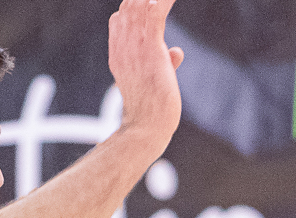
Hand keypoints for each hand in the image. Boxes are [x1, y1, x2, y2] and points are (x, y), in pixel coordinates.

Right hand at [107, 0, 183, 145]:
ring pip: (140, 4)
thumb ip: (163, 61)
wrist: (146, 127)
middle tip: (160, 0)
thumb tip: (176, 52)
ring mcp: (135, 46)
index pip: (120, 17)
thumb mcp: (153, 79)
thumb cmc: (152, 108)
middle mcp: (123, 44)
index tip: (150, 1)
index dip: (134, 6)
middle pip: (129, 5)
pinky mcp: (151, 48)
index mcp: (119, 51)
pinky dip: (163, 1)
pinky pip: (155, 13)